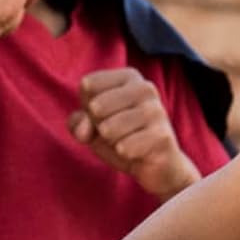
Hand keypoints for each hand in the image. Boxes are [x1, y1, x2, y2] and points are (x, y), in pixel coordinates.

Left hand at [69, 69, 199, 198]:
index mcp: (129, 77)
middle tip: (115, 130)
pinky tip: (136, 150)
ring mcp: (156, 110)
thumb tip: (85, 131)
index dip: (87, 106)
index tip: (105, 113)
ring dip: (110, 141)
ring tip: (125, 140)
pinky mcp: (161, 134)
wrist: (155, 163)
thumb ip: (78, 122)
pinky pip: (123, 148)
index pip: (88, 85)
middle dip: (98, 125)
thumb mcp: (92, 125)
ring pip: (108, 129)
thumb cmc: (120, 135)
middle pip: (96, 106)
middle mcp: (145, 87)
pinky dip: (123, 153)